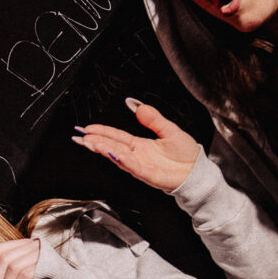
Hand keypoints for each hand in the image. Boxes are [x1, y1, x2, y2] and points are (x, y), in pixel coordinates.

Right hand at [74, 100, 200, 191]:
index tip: (87, 128)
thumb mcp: (168, 129)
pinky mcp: (148, 174)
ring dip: (103, 149)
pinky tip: (112, 153)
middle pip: (111, 146)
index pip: (115, 136)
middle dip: (95, 141)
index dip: (101, 132)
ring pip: (118, 156)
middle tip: (80, 137)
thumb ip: (152, 117)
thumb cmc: (185, 155)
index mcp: (139, 144)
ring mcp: (140, 165)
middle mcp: (136, 155)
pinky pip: (132, 166)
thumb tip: (135, 104)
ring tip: (90, 143)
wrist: (197, 171)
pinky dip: (122, 160)